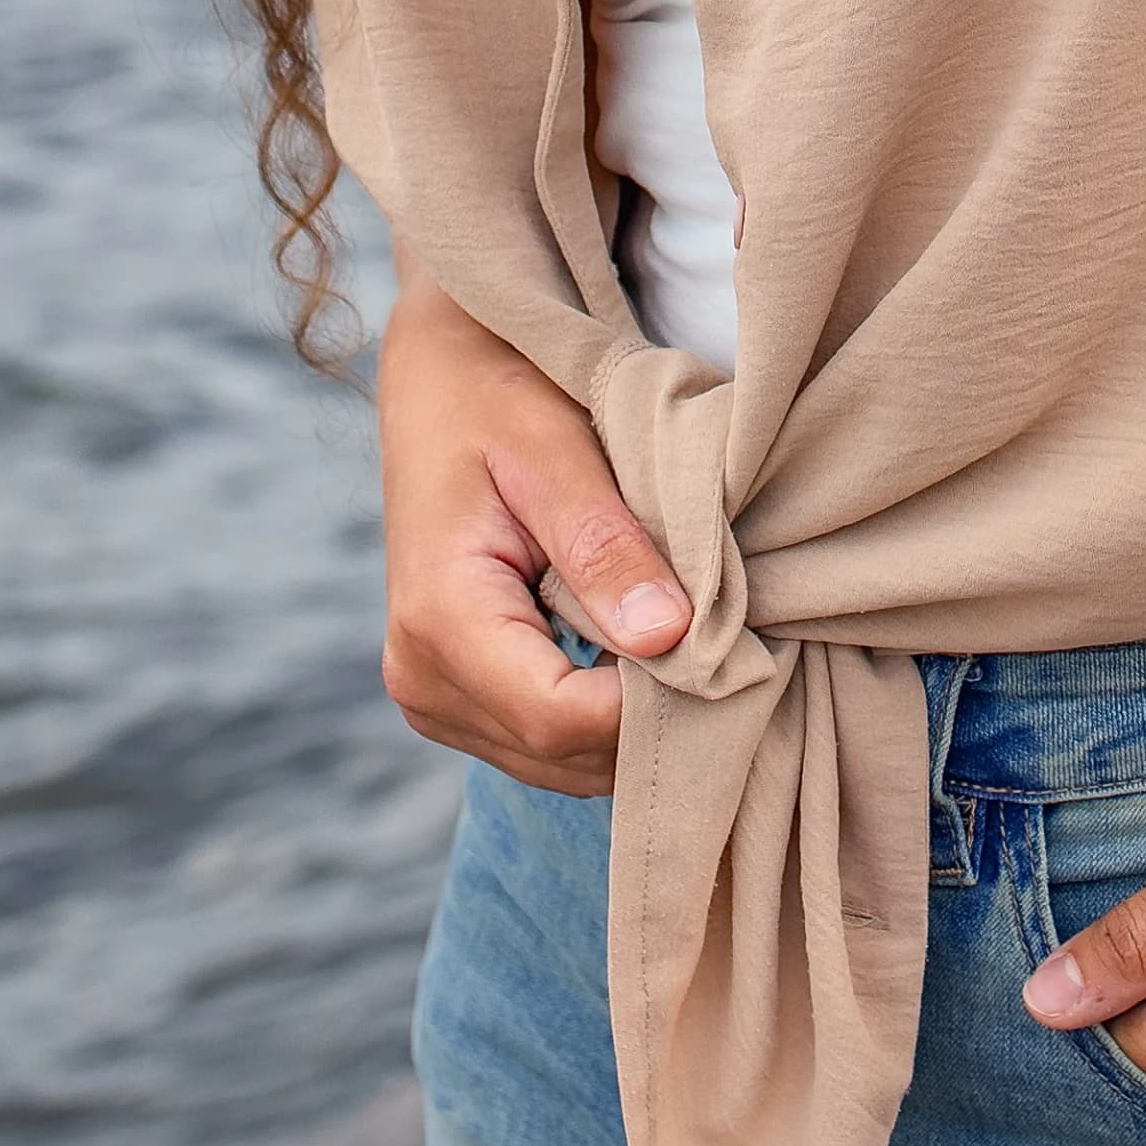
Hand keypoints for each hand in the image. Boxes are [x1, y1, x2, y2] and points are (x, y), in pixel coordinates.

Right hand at [374, 269, 689, 794]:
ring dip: (628, 722)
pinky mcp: (453, 697)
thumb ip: (606, 547)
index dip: (649, 706)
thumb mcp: (557, 451)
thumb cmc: (497, 398)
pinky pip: (544, 742)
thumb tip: (667, 637)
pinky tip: (640, 652)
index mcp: (439, 617)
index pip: (559, 717)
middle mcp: (422, 676)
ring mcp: (432, 695)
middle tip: (722, 647)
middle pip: (563, 753)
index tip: (723, 652)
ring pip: (559, 762)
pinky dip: (602, 714)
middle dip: (649, 718)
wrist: (439, 383)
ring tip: (681, 643)